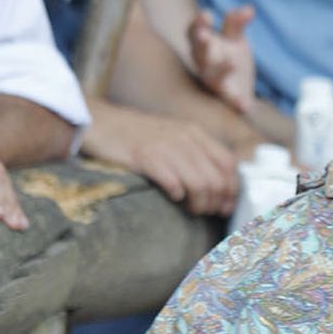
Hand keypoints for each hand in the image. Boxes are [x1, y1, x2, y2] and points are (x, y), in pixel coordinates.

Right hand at [84, 103, 241, 217]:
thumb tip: (218, 185)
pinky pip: (173, 183)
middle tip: (206, 211)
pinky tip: (172, 196)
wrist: (100, 122)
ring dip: (199, 204)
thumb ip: (195, 153)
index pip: (229, 164)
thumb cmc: (137, 135)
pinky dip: (177, 195)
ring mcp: (165, 146)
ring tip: (190, 209)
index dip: (231, 190)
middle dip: (216, 202)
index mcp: (194, 133)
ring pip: (200, 184)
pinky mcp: (145, 157)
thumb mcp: (173, 136)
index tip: (225, 206)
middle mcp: (184, 138)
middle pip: (217, 179)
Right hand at [188, 5, 256, 118]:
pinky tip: (244, 105)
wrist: (242, 91)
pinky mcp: (228, 97)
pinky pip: (230, 100)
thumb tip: (250, 9)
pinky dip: (236, 102)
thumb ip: (236, 23)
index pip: (194, 32)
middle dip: (201, 44)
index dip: (198, 23)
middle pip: (198, 52)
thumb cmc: (231, 58)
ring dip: (221, 69)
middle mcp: (204, 63)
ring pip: (212, 76)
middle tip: (205, 36)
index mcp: (203, 45)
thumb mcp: (234, 38)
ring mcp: (214, 81)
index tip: (207, 14)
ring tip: (233, 62)